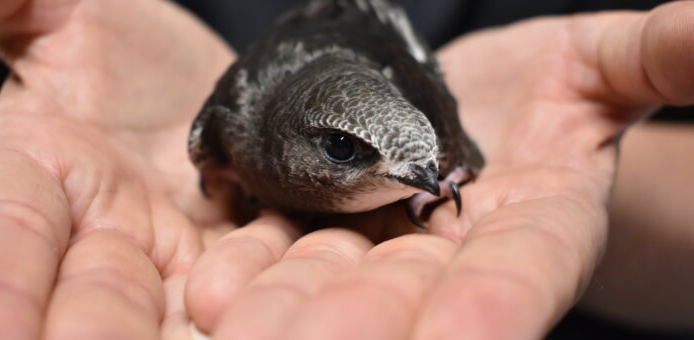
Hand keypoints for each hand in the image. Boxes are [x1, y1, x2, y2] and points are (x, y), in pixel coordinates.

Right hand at [0, 0, 267, 338]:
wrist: (202, 77)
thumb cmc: (113, 43)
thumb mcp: (51, 11)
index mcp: (35, 182)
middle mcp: (104, 239)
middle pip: (98, 309)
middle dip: (100, 336)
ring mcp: (181, 256)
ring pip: (190, 314)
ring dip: (208, 330)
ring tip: (239, 335)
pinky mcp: (246, 253)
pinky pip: (266, 280)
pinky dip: (281, 296)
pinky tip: (305, 310)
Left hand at [184, 3, 693, 338]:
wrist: (466, 102)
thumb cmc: (555, 88)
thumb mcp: (602, 67)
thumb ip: (654, 59)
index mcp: (535, 230)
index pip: (520, 277)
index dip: (495, 307)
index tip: (467, 332)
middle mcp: (452, 254)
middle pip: (409, 297)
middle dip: (360, 323)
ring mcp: (382, 244)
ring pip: (336, 282)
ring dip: (290, 310)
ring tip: (230, 325)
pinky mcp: (326, 221)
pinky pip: (287, 247)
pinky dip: (252, 268)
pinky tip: (208, 291)